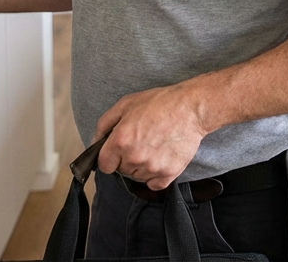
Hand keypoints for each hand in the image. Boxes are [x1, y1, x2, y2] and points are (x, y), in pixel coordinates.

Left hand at [93, 84, 208, 190]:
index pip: (104, 165)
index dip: (110, 157)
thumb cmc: (160, 103)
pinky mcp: (168, 174)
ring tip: (154, 147)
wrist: (191, 108)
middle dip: (127, 159)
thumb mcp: (125, 104)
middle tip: (141, 142)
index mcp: (120, 140)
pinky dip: (156, 175)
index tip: (118, 151)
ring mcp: (152, 167)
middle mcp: (134, 157)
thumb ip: (104, 124)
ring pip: (137, 177)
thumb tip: (96, 142)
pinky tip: (161, 158)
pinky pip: (154, 184)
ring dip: (142, 167)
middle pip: (122, 171)